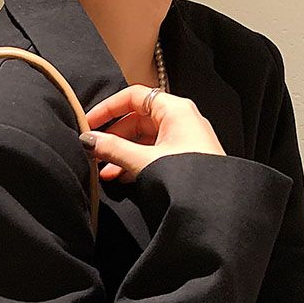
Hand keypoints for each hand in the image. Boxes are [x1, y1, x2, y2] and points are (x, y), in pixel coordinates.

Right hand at [80, 85, 226, 182]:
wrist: (215, 205)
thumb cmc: (187, 177)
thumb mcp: (143, 161)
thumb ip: (113, 149)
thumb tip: (88, 140)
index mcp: (174, 109)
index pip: (134, 97)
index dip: (108, 108)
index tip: (88, 124)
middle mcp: (180, 120)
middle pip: (136, 119)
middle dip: (112, 137)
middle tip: (92, 152)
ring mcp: (182, 140)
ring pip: (142, 139)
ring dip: (120, 154)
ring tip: (103, 172)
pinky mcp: (182, 159)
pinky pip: (151, 154)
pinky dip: (132, 163)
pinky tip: (119, 178)